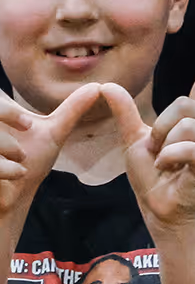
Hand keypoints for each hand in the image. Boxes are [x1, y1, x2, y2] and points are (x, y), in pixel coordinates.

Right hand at [0, 85, 101, 219]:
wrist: (15, 198)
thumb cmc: (30, 163)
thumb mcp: (53, 133)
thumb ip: (72, 109)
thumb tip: (97, 86)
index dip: (7, 108)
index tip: (27, 124)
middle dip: (7, 120)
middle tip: (24, 140)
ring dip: (9, 149)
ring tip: (21, 161)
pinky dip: (6, 169)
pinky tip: (17, 174)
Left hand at [105, 42, 194, 231]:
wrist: (159, 207)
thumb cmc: (152, 176)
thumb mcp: (134, 140)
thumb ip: (125, 113)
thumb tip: (106, 85)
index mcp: (193, 120)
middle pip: (185, 104)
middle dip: (162, 126)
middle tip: (159, 150)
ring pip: (187, 126)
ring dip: (165, 147)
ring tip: (166, 163)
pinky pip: (189, 148)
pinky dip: (171, 159)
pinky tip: (170, 170)